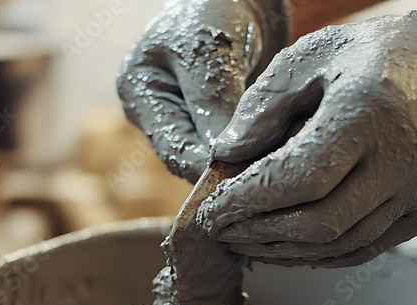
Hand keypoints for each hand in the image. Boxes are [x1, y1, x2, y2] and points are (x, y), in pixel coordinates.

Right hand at [117, 0, 289, 182]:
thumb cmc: (216, 6)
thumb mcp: (210, 53)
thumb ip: (213, 106)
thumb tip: (221, 161)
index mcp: (140, 92)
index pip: (171, 148)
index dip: (205, 168)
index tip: (243, 177)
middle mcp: (158, 109)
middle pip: (190, 157)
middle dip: (224, 167)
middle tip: (264, 177)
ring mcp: (185, 114)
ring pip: (213, 155)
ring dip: (241, 160)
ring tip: (273, 165)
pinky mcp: (214, 116)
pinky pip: (232, 144)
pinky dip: (252, 148)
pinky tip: (276, 152)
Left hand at [197, 4, 416, 266]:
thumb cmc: (387, 54)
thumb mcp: (319, 55)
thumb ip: (266, 104)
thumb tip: (224, 156)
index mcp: (368, 112)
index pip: (297, 179)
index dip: (247, 203)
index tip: (211, 212)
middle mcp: (404, 160)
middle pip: (318, 223)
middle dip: (259, 233)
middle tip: (221, 232)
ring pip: (343, 245)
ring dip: (287, 251)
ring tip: (247, 242)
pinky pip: (369, 248)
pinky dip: (322, 253)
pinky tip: (290, 246)